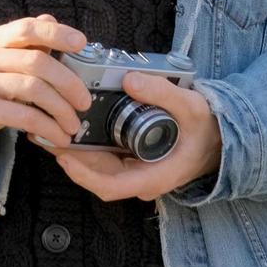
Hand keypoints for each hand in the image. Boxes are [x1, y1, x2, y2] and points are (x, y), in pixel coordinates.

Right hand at [0, 14, 95, 158]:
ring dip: (61, 110)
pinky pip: (24, 117)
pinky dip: (47, 127)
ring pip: (34, 90)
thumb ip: (27, 43)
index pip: (27, 28)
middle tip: (85, 101)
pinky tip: (58, 136)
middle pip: (37, 62)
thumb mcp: (0, 59)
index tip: (81, 42)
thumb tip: (53, 20)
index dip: (56, 33)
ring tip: (73, 124)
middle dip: (68, 82)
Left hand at [45, 71, 221, 202]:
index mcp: (154, 176)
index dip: (83, 174)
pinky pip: (104, 157)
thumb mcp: (191, 107)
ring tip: (50, 126)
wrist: (221, 138)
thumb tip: (130, 79)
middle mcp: (140, 179)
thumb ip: (162, 93)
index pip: (110, 186)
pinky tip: (72, 124)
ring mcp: (135, 171)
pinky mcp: (131, 160)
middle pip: (95, 176)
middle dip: (68, 157)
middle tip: (45, 133)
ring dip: (73, 149)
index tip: (64, 156)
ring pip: (96, 167)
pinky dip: (86, 144)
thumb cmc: (207, 128)